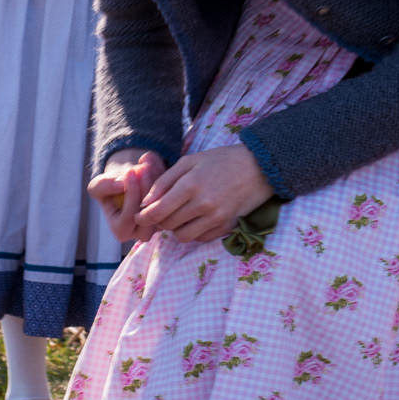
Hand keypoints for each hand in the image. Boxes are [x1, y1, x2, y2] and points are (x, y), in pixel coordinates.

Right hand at [88, 149, 166, 241]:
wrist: (125, 183)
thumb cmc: (109, 188)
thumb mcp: (98, 185)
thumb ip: (104, 186)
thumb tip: (121, 184)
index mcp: (122, 231)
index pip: (129, 216)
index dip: (130, 194)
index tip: (129, 171)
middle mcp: (143, 232)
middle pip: (149, 212)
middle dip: (146, 186)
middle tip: (142, 167)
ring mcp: (159, 223)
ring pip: (163, 203)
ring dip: (157, 180)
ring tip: (147, 163)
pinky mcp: (170, 210)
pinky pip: (170, 195)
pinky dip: (164, 177)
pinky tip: (153, 162)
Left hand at [137, 145, 274, 243]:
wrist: (258, 168)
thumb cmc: (221, 160)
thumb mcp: (190, 161)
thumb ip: (165, 180)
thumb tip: (146, 201)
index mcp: (190, 185)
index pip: (158, 211)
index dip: (144, 216)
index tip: (139, 215)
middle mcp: (203, 204)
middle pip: (168, 225)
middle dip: (159, 220)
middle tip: (161, 212)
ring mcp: (216, 218)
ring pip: (183, 236)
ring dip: (176, 228)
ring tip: (179, 215)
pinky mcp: (227, 226)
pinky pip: (201, 238)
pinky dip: (193, 232)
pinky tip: (195, 219)